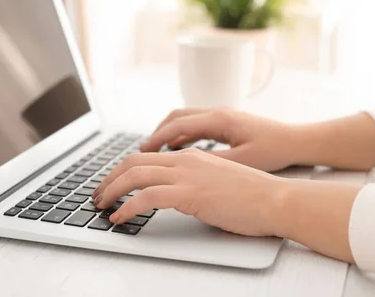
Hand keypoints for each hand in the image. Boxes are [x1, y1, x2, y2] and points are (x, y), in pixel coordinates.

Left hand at [92, 148, 286, 236]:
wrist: (275, 200)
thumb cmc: (252, 196)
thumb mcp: (217, 180)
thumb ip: (195, 181)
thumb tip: (176, 195)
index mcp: (191, 156)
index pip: (146, 156)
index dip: (123, 170)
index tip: (113, 184)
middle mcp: (185, 159)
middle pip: (133, 161)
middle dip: (110, 178)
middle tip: (98, 194)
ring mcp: (187, 175)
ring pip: (135, 175)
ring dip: (112, 191)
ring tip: (101, 206)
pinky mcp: (190, 194)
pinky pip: (146, 197)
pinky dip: (127, 207)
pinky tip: (120, 217)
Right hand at [140, 107, 299, 171]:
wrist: (298, 141)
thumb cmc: (274, 150)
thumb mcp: (242, 161)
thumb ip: (213, 161)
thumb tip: (185, 166)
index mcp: (218, 119)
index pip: (177, 125)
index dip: (156, 138)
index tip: (141, 151)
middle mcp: (217, 112)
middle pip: (176, 117)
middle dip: (157, 133)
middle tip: (142, 151)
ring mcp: (222, 115)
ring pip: (185, 119)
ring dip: (168, 133)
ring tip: (154, 151)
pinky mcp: (227, 122)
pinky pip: (196, 125)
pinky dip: (182, 135)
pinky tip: (178, 149)